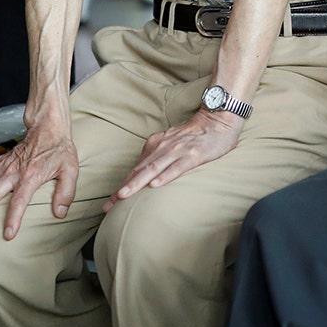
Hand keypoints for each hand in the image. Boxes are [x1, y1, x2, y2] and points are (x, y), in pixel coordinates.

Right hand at [0, 125, 79, 238]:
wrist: (47, 127)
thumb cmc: (58, 150)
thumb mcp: (70, 170)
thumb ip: (66, 192)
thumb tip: (60, 213)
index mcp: (30, 176)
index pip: (20, 200)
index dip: (13, 217)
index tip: (8, 234)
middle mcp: (12, 172)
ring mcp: (2, 167)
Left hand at [106, 109, 243, 210]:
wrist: (218, 120)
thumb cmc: (195, 136)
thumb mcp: (171, 144)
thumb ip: (159, 157)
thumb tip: (146, 177)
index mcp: (155, 145)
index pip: (135, 169)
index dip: (122, 186)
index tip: (109, 204)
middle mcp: (162, 148)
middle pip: (139, 171)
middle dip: (122, 189)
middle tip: (108, 206)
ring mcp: (177, 151)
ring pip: (153, 170)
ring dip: (136, 183)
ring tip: (123, 196)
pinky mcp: (193, 155)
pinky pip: (176, 168)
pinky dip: (165, 176)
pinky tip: (155, 185)